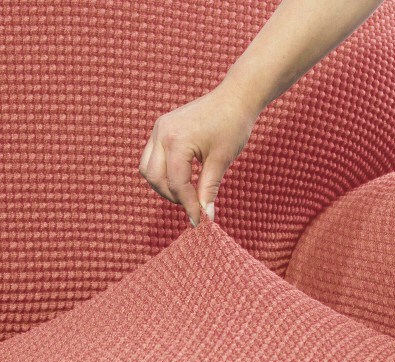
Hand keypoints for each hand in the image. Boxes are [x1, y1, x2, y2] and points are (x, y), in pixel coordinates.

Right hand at [138, 80, 258, 226]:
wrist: (235, 97)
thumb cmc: (233, 125)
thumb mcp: (221, 160)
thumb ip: (208, 189)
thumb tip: (205, 216)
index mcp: (177, 141)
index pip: (176, 184)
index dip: (188, 205)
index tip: (199, 220)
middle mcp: (161, 133)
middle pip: (154, 178)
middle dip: (172, 196)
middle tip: (192, 204)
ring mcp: (159, 129)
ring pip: (147, 168)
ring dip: (163, 185)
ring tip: (186, 191)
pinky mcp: (161, 128)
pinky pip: (152, 157)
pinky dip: (163, 171)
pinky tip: (182, 176)